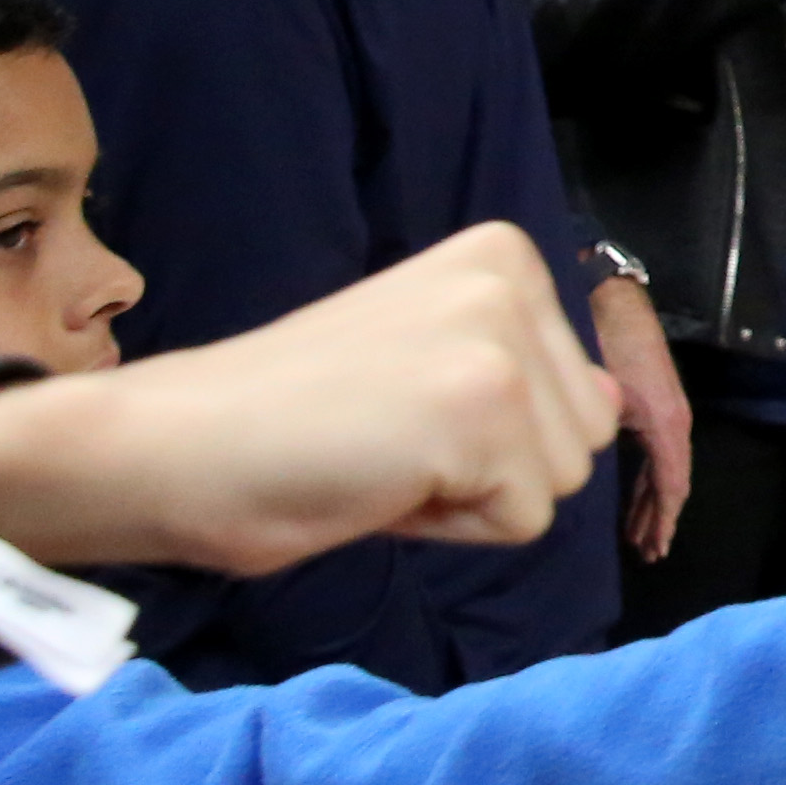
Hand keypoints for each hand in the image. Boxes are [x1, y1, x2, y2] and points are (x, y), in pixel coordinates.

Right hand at [0, 223, 623, 570]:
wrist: (170, 444)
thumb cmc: (284, 420)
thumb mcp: (426, 362)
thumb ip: (521, 373)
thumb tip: (615, 401)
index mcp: (502, 256)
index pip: (578, 390)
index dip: (491, 435)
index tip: (394, 415)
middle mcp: (513, 279)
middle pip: (587, 436)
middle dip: (494, 470)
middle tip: (383, 445)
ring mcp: (502, 343)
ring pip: (562, 482)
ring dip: (472, 499)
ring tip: (378, 459)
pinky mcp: (484, 412)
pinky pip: (521, 521)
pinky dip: (448, 528)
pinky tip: (373, 484)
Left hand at [594, 277, 690, 560]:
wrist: (612, 293)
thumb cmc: (612, 337)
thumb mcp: (609, 387)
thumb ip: (603, 427)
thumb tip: (576, 470)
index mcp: (666, 420)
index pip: (672, 483)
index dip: (662, 518)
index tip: (652, 548)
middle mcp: (671, 421)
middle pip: (669, 482)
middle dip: (655, 517)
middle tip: (644, 549)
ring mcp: (662, 412)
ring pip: (661, 470)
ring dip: (651, 501)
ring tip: (639, 533)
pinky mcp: (649, 404)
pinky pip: (654, 454)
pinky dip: (647, 480)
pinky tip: (634, 492)